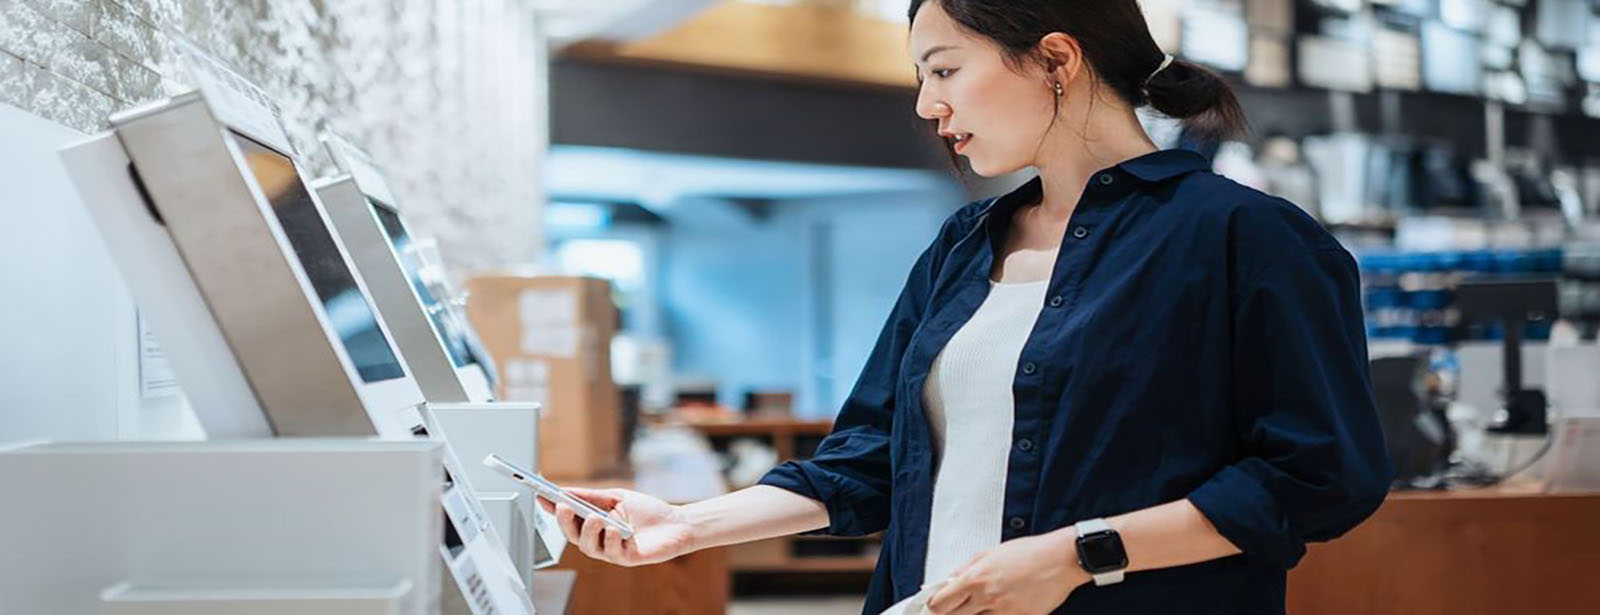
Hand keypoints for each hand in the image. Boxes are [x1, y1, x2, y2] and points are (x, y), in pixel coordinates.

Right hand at [542, 487, 696, 566]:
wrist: (676, 523)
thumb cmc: (647, 511)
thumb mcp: (617, 497)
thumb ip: (593, 496)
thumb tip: (567, 490)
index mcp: (595, 522)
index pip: (570, 517)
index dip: (554, 509)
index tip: (541, 495)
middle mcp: (600, 538)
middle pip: (574, 535)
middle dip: (565, 522)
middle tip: (563, 507)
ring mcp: (612, 550)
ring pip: (589, 547)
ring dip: (589, 531)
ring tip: (595, 518)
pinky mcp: (626, 558)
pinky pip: (612, 552)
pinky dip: (611, 539)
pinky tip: (615, 529)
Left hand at [925, 529, 1088, 614]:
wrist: (1060, 560)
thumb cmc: (1029, 552)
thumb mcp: (990, 553)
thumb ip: (966, 568)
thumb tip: (948, 580)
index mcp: (976, 578)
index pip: (940, 603)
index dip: (935, 606)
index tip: (935, 606)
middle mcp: (987, 597)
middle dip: (951, 613)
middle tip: (956, 607)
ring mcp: (1004, 611)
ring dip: (976, 614)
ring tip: (986, 602)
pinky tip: (1003, 605)